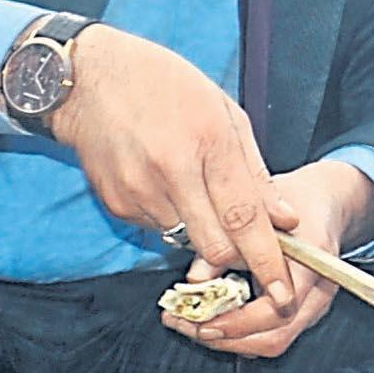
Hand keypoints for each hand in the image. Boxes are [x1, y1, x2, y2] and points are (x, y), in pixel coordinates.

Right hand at [44, 24, 296, 311]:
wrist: (88, 80)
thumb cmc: (164, 85)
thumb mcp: (225, 114)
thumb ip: (256, 174)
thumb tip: (284, 219)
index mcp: (208, 142)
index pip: (244, 219)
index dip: (268, 261)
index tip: (285, 292)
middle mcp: (171, 172)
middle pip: (216, 246)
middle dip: (240, 257)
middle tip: (252, 245)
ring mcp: (139, 191)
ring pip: (188, 242)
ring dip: (206, 233)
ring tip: (201, 193)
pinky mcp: (117, 204)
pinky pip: (160, 230)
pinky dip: (176, 220)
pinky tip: (170, 186)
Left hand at [161, 159, 373, 358]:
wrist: (326, 202)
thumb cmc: (297, 200)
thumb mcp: (256, 212)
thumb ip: (226, 245)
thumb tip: (195, 280)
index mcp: (311, 266)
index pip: (276, 311)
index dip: (236, 323)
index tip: (202, 322)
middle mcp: (318, 294)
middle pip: (273, 338)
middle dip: (226, 339)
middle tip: (187, 326)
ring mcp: (313, 306)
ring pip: (271, 342)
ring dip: (230, 339)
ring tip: (193, 325)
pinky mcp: (302, 311)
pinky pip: (271, 333)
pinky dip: (240, 333)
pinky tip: (214, 318)